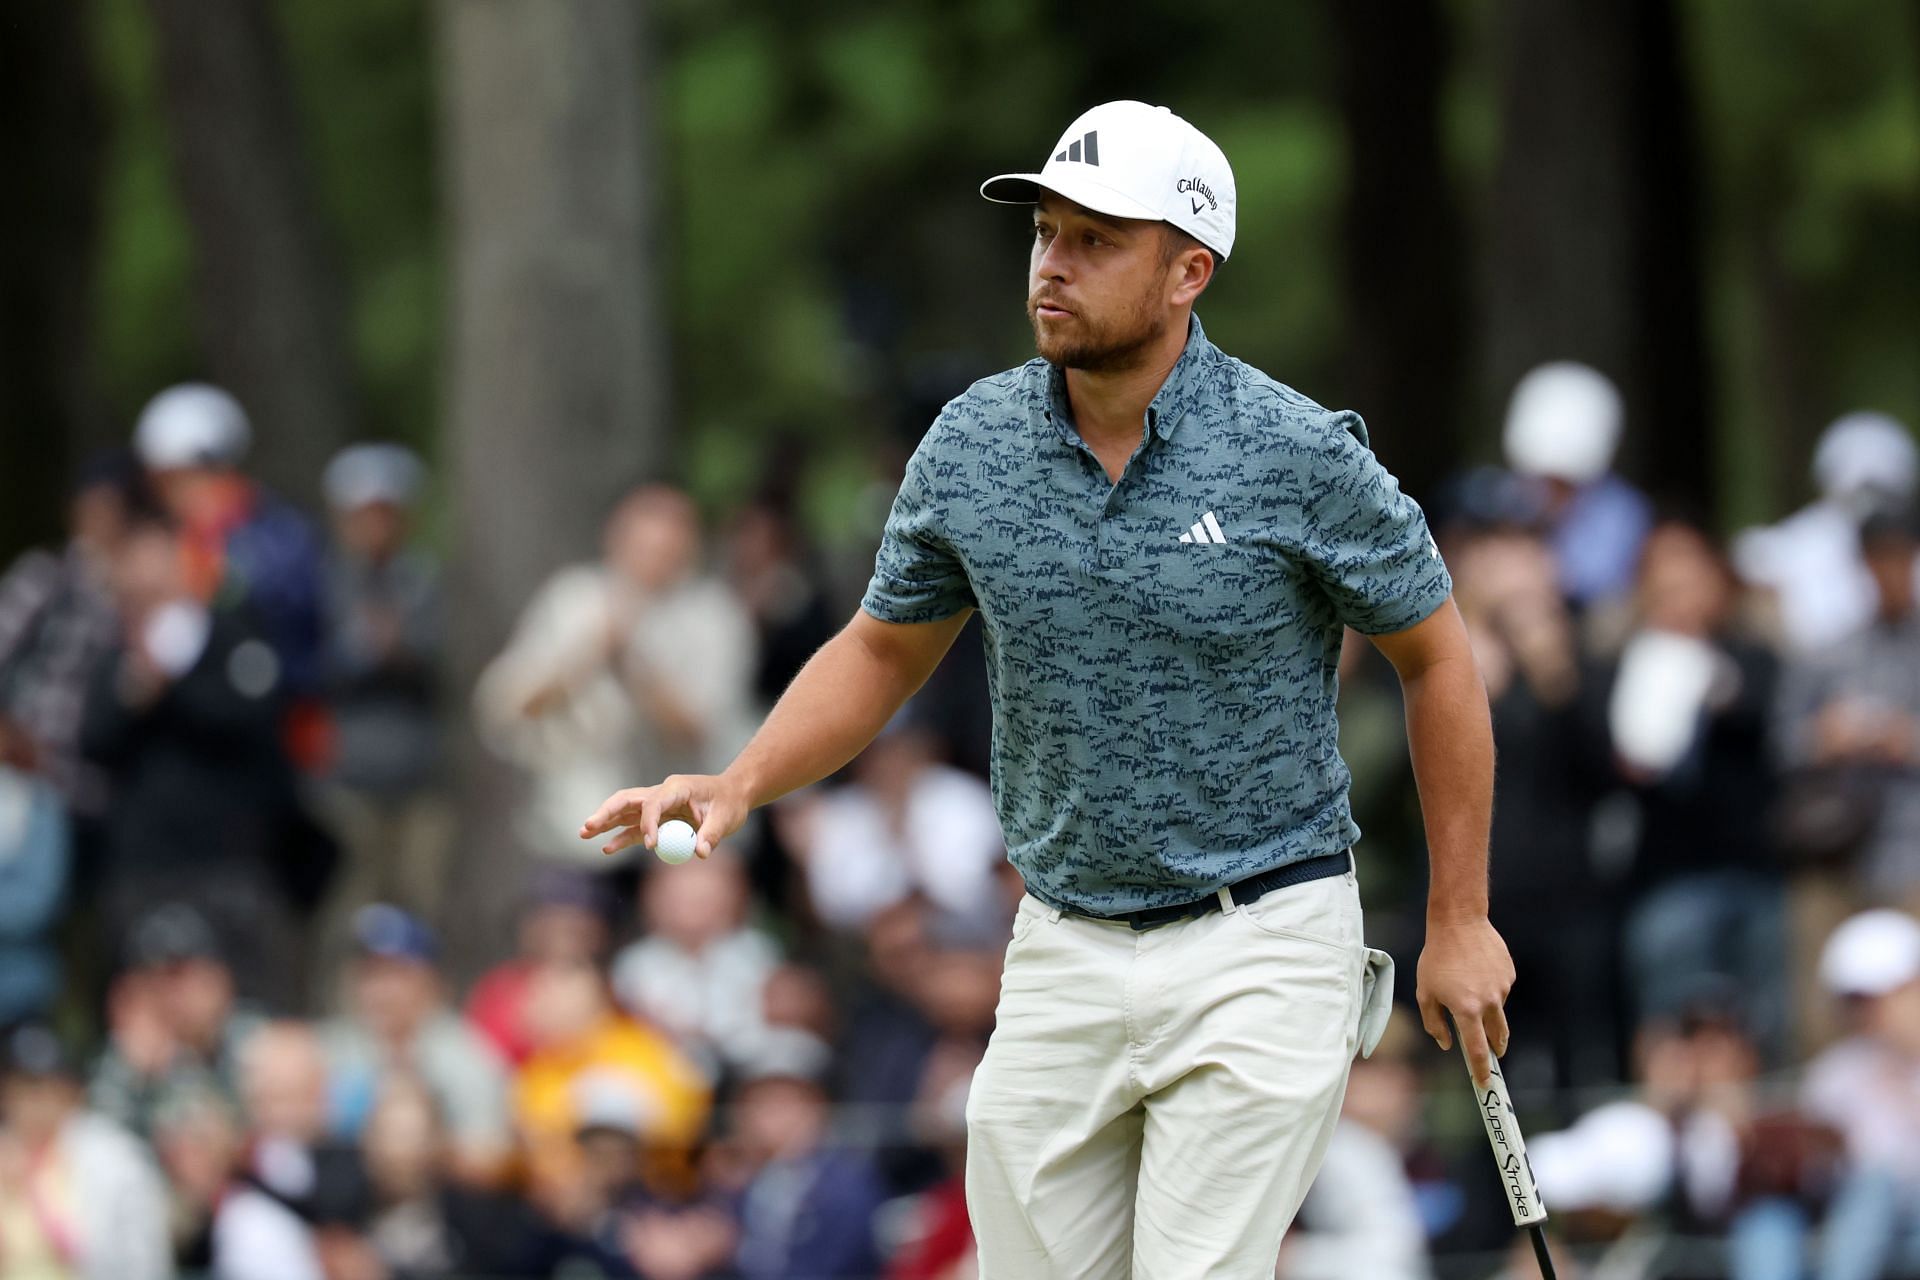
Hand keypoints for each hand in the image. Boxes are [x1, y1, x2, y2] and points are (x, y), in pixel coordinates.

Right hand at [579, 772, 750, 858]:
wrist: (732, 795)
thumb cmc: (729, 802)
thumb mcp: (726, 818)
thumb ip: (711, 834)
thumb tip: (700, 853)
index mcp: (677, 788)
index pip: (654, 803)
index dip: (649, 823)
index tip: (651, 845)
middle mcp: (662, 794)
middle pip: (627, 800)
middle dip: (606, 812)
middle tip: (588, 826)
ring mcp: (657, 807)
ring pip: (625, 812)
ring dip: (606, 823)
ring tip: (584, 834)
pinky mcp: (658, 820)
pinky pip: (635, 828)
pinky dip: (621, 838)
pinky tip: (607, 849)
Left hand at [1416, 916, 1514, 1079]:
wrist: (1459, 923)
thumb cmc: (1436, 958)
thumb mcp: (1425, 992)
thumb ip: (1435, 1023)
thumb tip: (1447, 1044)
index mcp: (1466, 1010)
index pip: (1478, 1050)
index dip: (1482, 1070)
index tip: (1485, 1084)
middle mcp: (1489, 1002)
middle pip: (1498, 1036)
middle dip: (1496, 1048)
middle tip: (1493, 1053)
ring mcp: (1502, 988)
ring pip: (1498, 1010)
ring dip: (1487, 1010)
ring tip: (1468, 987)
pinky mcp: (1509, 974)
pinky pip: (1501, 989)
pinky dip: (1490, 988)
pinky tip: (1477, 971)